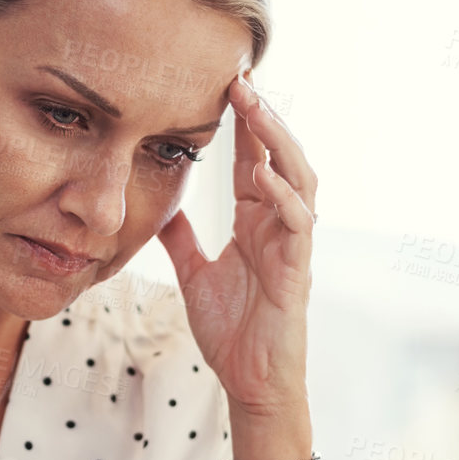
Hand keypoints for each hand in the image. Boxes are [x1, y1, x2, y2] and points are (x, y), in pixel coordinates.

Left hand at [155, 72, 317, 421]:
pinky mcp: (297, 271)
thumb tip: (159, 205)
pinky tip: (263, 173)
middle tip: (241, 77)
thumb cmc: (232, 330)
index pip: (252, 158)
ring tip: (255, 107)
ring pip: (299, 179)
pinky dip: (282, 196)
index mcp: (257, 220)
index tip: (225, 82)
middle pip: (280, 156)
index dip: (243, 121)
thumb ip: (181, 237)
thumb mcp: (194, 273)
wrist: (249, 381)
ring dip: (279, 141)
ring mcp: (292, 245)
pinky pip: (297, 224)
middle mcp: (279, 224)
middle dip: (263, 116)